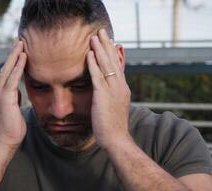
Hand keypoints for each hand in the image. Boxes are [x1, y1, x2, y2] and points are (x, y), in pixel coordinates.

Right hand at [0, 39, 26, 147]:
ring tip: (21, 43)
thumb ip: (13, 98)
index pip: (5, 74)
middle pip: (4, 68)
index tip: (18, 50)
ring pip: (7, 70)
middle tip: (18, 40)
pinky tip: (23, 57)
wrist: (4, 142)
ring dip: (14, 56)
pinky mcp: (4, 98)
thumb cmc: (11, 128)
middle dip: (12, 53)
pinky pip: (12, 79)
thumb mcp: (13, 109)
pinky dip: (17, 67)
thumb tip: (17, 91)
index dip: (12, 61)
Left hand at [87, 29, 131, 148]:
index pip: (117, 65)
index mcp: (122, 88)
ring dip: (99, 49)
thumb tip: (107, 88)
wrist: (116, 138)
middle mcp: (119, 86)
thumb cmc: (113, 125)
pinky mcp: (103, 96)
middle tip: (101, 31)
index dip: (112, 52)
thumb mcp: (115, 106)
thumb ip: (112, 94)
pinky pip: (97, 76)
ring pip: (106, 65)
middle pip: (113, 61)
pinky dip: (93, 64)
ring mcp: (112, 90)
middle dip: (106, 45)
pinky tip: (89, 54)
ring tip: (94, 36)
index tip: (109, 41)